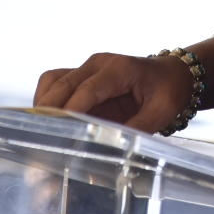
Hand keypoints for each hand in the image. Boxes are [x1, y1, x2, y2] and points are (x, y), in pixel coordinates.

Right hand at [32, 52, 193, 134]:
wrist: (174, 74)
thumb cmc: (170, 90)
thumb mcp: (161, 111)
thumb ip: (138, 128)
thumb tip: (114, 149)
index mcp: (119, 68)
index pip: (87, 89)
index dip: (71, 109)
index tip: (58, 131)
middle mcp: (98, 64)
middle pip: (62, 83)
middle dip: (48, 110)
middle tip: (39, 139)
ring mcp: (88, 68)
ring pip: (53, 81)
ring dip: (43, 104)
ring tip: (40, 132)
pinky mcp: (83, 77)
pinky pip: (55, 84)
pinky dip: (47, 101)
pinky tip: (48, 123)